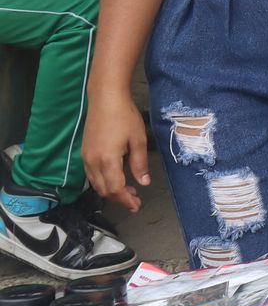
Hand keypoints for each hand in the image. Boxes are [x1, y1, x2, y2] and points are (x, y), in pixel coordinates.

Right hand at [82, 91, 150, 212]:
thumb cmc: (125, 117)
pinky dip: (103, 182)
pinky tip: (115, 178)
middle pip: (104, 190)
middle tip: (135, 201)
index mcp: (107, 160)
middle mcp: (93, 162)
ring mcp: (86, 157)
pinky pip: (91, 174)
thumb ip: (140, 163)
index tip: (137, 206)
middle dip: (119, 198)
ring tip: (128, 191)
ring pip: (96, 183)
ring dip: (111, 191)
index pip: (115, 189)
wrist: (105, 99)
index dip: (126, 200)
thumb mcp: (139, 140)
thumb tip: (144, 183)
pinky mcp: (85, 152)